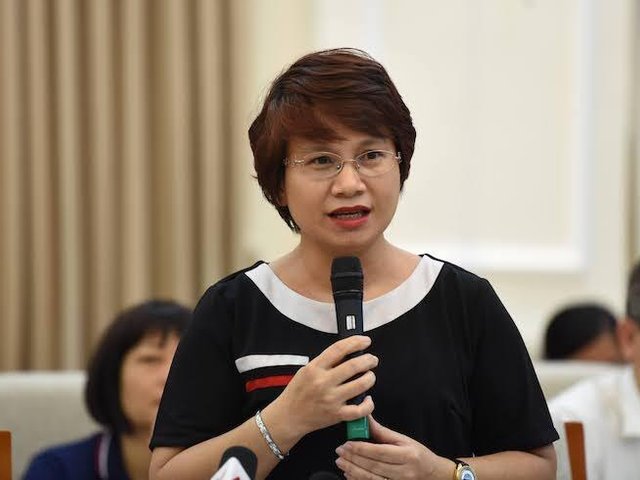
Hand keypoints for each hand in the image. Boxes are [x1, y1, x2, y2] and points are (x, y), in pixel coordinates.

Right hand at [275, 335, 376, 436]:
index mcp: (315, 368)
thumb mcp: (306, 371)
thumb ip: (325, 362)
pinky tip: (368, 399)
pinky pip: (359, 410)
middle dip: (368, 360)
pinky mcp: (337, 415)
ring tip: (370, 375)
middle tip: (372, 359)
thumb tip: (348, 353)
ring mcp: (331, 399)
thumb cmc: (298, 392)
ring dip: (370, 378)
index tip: (365, 340)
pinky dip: (368, 404)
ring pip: (360, 385)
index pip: (338, 349)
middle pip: (353, 366)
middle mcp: (323, 382)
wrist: (288, 417)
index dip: (355, 342)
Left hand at [335, 415, 451, 479]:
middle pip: (374, 466)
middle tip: (339, 452)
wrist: (433, 474)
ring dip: (353, 471)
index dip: (361, 448)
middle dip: (353, 459)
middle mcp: (404, 471)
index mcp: (407, 455)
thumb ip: (382, 432)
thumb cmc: (417, 454)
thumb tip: (365, 418)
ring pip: (372, 479)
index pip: (380, 452)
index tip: (347, 444)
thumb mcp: (403, 440)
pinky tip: (350, 474)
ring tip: (341, 463)